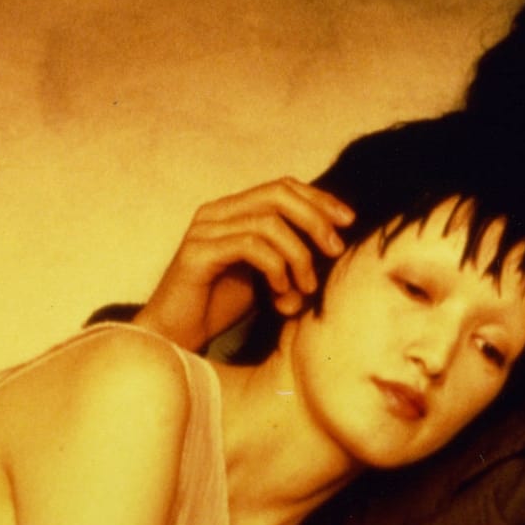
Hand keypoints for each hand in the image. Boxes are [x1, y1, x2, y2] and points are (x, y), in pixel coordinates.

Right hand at [135, 178, 353, 351]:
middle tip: (336, 250)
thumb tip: (334, 244)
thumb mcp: (266, 274)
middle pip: (279, 194)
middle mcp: (216, 213)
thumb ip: (290, 254)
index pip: (283, 187)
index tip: (348, 222)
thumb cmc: (220, 307)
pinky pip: (251, 246)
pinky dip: (276, 268)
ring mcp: (205, 230)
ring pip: (269, 222)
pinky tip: (281, 293)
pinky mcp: (198, 253)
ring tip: (306, 288)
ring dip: (298, 256)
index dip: (319, 199)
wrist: (176, 337)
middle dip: (315, 219)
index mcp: (232, 211)